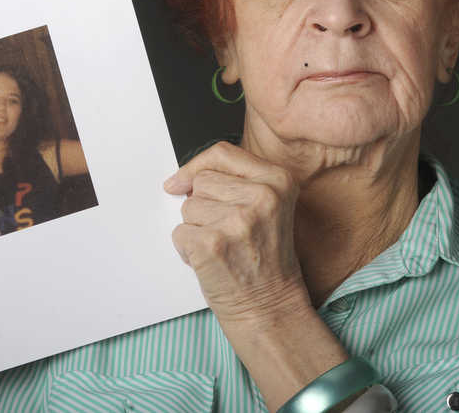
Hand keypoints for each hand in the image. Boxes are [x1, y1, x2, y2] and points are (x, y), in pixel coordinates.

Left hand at [164, 141, 310, 327]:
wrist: (270, 306)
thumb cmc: (264, 258)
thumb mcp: (267, 207)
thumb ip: (234, 182)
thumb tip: (180, 180)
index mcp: (279, 180)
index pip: (222, 153)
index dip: (197, 167)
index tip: (181, 182)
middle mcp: (262, 196)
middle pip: (202, 182)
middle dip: (204, 206)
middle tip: (228, 233)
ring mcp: (237, 220)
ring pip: (188, 207)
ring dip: (197, 229)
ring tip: (223, 248)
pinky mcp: (212, 244)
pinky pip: (179, 233)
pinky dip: (187, 250)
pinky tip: (211, 262)